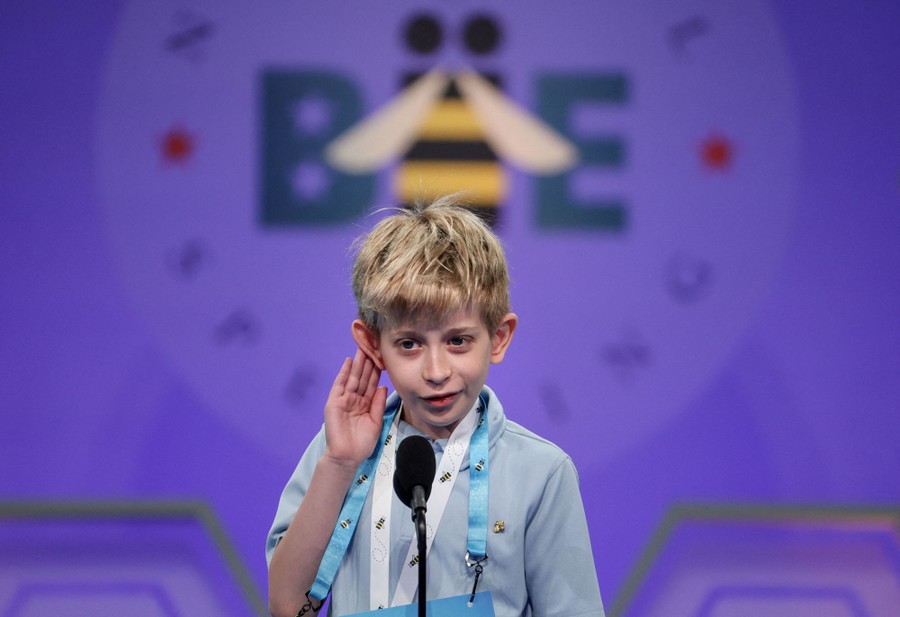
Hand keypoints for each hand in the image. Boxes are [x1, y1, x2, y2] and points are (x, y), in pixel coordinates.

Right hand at [322, 348, 387, 467]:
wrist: (348, 457)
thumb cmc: (362, 443)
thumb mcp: (375, 421)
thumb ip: (378, 403)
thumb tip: (383, 386)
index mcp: (365, 404)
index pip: (372, 383)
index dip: (377, 370)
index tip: (383, 356)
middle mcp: (354, 399)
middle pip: (363, 377)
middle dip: (368, 362)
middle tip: (373, 345)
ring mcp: (343, 400)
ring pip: (353, 378)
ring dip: (358, 363)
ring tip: (363, 347)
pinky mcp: (334, 402)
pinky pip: (339, 385)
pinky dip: (344, 373)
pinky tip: (348, 362)